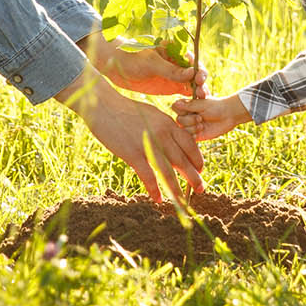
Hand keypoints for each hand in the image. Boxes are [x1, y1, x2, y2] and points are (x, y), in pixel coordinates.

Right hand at [62, 68, 205, 203]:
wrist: (104, 105)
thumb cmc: (125, 110)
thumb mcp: (151, 114)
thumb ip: (163, 127)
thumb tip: (172, 140)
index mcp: (167, 123)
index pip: (190, 144)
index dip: (197, 158)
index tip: (200, 169)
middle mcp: (162, 134)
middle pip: (183, 160)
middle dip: (194, 177)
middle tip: (201, 189)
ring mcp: (148, 144)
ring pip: (168, 172)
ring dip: (176, 189)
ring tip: (182, 201)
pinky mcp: (132, 153)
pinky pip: (147, 176)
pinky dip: (154, 189)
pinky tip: (158, 199)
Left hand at [85, 28, 209, 97]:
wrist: (113, 64)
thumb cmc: (131, 57)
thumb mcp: (150, 63)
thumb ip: (170, 70)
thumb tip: (191, 73)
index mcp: (175, 52)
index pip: (193, 61)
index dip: (199, 70)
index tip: (199, 79)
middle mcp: (178, 64)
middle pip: (196, 75)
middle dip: (201, 84)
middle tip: (203, 94)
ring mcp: (175, 77)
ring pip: (192, 86)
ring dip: (197, 95)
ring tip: (200, 104)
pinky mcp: (170, 87)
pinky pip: (184, 95)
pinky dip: (189, 102)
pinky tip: (191, 110)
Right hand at [173, 92, 250, 141]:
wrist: (228, 116)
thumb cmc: (216, 107)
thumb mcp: (202, 105)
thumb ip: (188, 106)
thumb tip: (175, 103)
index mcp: (187, 106)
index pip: (175, 107)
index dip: (181, 110)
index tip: (192, 109)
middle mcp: (187, 115)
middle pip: (178, 120)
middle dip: (189, 120)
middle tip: (200, 118)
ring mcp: (191, 126)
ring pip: (182, 130)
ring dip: (193, 128)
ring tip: (202, 125)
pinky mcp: (196, 135)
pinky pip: (188, 138)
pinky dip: (194, 135)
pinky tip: (202, 131)